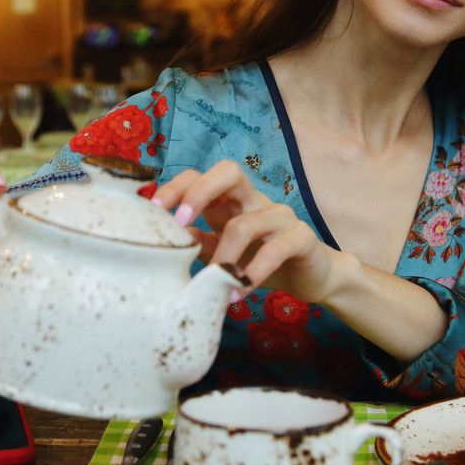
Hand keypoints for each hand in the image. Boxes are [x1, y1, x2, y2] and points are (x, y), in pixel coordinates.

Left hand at [150, 160, 348, 302]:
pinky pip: (275, 250)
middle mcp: (254, 200)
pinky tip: (239, 292)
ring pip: (245, 224)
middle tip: (180, 222)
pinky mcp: (300, 237)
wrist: (311, 276)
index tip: (153, 208)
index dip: (177, 186)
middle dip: (199, 191)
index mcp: (230, 201)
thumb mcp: (223, 251)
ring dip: (223, 257)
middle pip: (229, 172)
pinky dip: (253, 273)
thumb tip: (165, 241)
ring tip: (213, 283)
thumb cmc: (260, 260)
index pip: (201, 176)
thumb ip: (199, 242)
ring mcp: (279, 216)